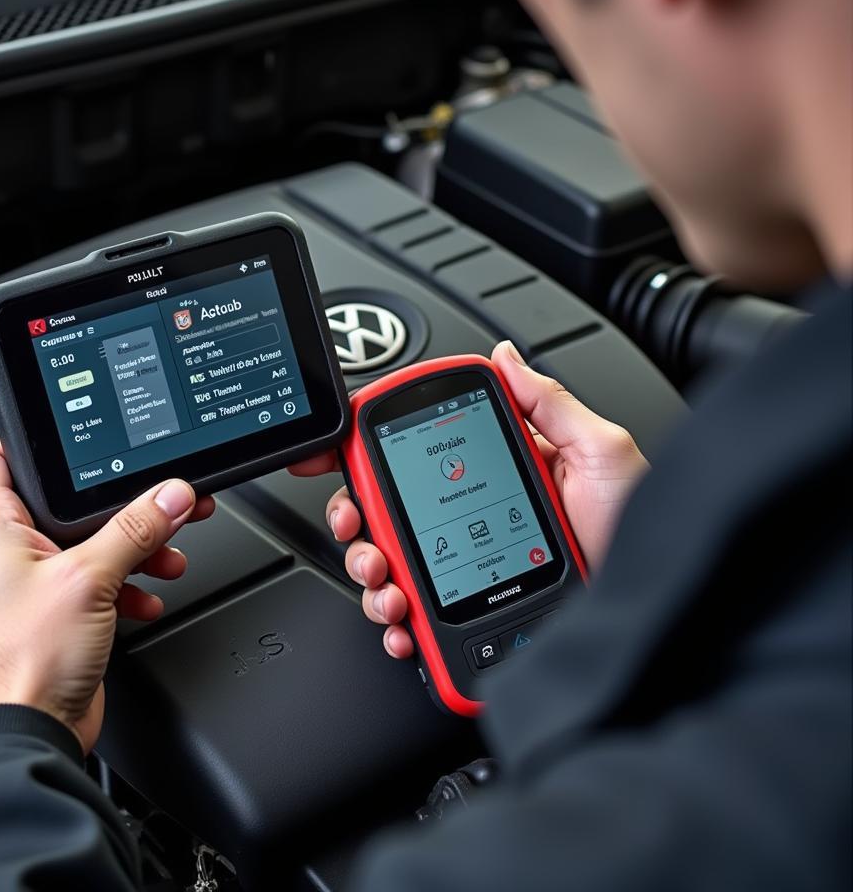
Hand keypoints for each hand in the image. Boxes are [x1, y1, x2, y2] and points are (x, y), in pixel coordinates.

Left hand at [0, 439, 213, 752]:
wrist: (25, 737)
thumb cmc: (22, 664)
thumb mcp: (89, 578)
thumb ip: (135, 530)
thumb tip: (169, 495)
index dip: (38, 440)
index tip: (81, 436)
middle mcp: (1, 556)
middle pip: (61, 506)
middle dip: (115, 506)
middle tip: (156, 499)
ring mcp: (24, 590)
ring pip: (83, 547)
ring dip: (128, 549)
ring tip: (165, 554)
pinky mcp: (48, 620)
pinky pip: (90, 586)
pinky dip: (122, 585)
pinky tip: (147, 595)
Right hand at [290, 341, 648, 657]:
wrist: (648, 615)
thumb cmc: (638, 530)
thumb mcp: (602, 451)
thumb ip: (548, 402)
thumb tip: (502, 357)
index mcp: (494, 471)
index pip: (419, 450)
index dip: (368, 449)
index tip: (332, 453)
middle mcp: (472, 516)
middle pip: (388, 509)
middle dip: (356, 517)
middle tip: (358, 527)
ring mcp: (467, 566)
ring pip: (390, 563)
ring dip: (370, 571)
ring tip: (388, 583)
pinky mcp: (469, 611)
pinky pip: (413, 616)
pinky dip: (392, 621)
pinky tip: (401, 623)